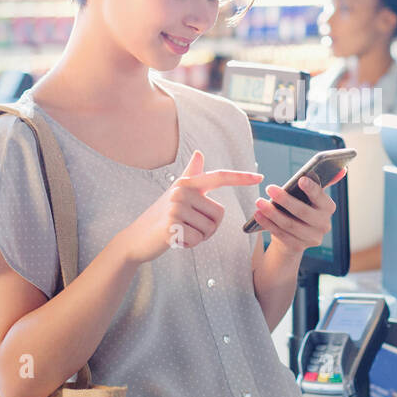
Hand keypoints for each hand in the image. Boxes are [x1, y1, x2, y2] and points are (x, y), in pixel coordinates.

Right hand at [118, 150, 262, 264]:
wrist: (136, 238)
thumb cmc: (160, 215)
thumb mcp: (176, 193)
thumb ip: (190, 174)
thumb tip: (199, 153)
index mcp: (187, 183)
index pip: (219, 176)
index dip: (240, 177)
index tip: (260, 176)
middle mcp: (182, 191)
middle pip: (219, 214)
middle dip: (209, 228)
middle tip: (188, 227)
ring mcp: (176, 207)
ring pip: (210, 229)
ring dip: (199, 237)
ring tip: (181, 231)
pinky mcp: (172, 225)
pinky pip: (197, 240)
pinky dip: (190, 244)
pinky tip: (175, 239)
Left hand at [251, 169, 344, 253]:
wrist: (293, 236)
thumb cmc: (300, 208)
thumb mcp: (309, 196)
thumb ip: (321, 182)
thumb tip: (342, 169)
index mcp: (328, 208)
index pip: (321, 197)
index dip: (312, 189)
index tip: (300, 179)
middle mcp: (324, 224)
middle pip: (303, 212)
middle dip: (285, 199)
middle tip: (270, 188)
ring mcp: (312, 238)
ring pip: (290, 224)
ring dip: (272, 213)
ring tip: (259, 202)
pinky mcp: (298, 247)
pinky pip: (281, 235)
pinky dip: (268, 224)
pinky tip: (258, 215)